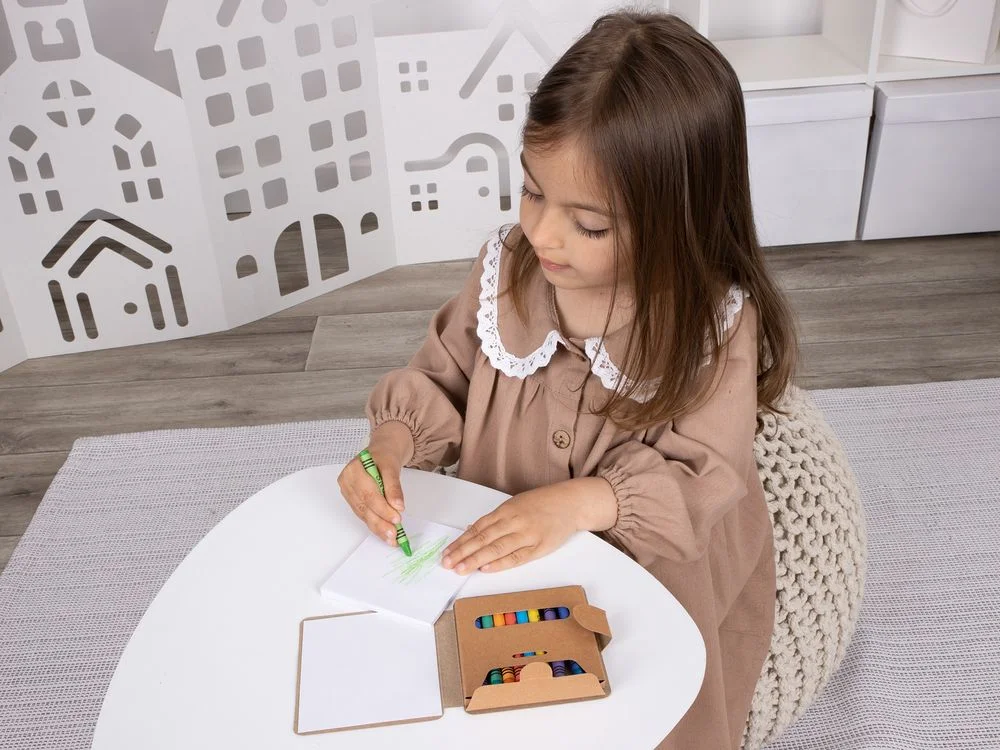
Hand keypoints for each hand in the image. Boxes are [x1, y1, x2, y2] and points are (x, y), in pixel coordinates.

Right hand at [337, 421, 413, 545]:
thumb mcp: (392, 465)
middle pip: (364, 506)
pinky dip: (375, 524)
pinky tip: (384, 532)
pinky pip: (363, 514)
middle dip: (380, 522)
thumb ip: (394, 486)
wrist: (382, 450)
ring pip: (363, 513)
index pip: (368, 493)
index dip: (383, 508)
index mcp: (353, 470)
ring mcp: (348, 492)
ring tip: (391, 538)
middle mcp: (347, 482)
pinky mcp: (352, 499)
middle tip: (394, 534)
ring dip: (378, 527)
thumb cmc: (385, 455)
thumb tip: (398, 505)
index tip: (397, 518)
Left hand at [441, 485, 581, 574]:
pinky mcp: (540, 546)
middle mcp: (514, 521)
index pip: (478, 528)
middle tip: (447, 563)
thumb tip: (471, 531)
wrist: (570, 503)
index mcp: (506, 510)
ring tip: (461, 569)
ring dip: (476, 559)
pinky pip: (517, 557)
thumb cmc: (541, 504)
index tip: (447, 552)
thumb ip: (495, 519)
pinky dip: (500, 563)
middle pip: (483, 539)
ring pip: (497, 548)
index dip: (461, 541)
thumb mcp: (515, 504)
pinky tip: (486, 568)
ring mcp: (527, 534)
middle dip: (463, 552)